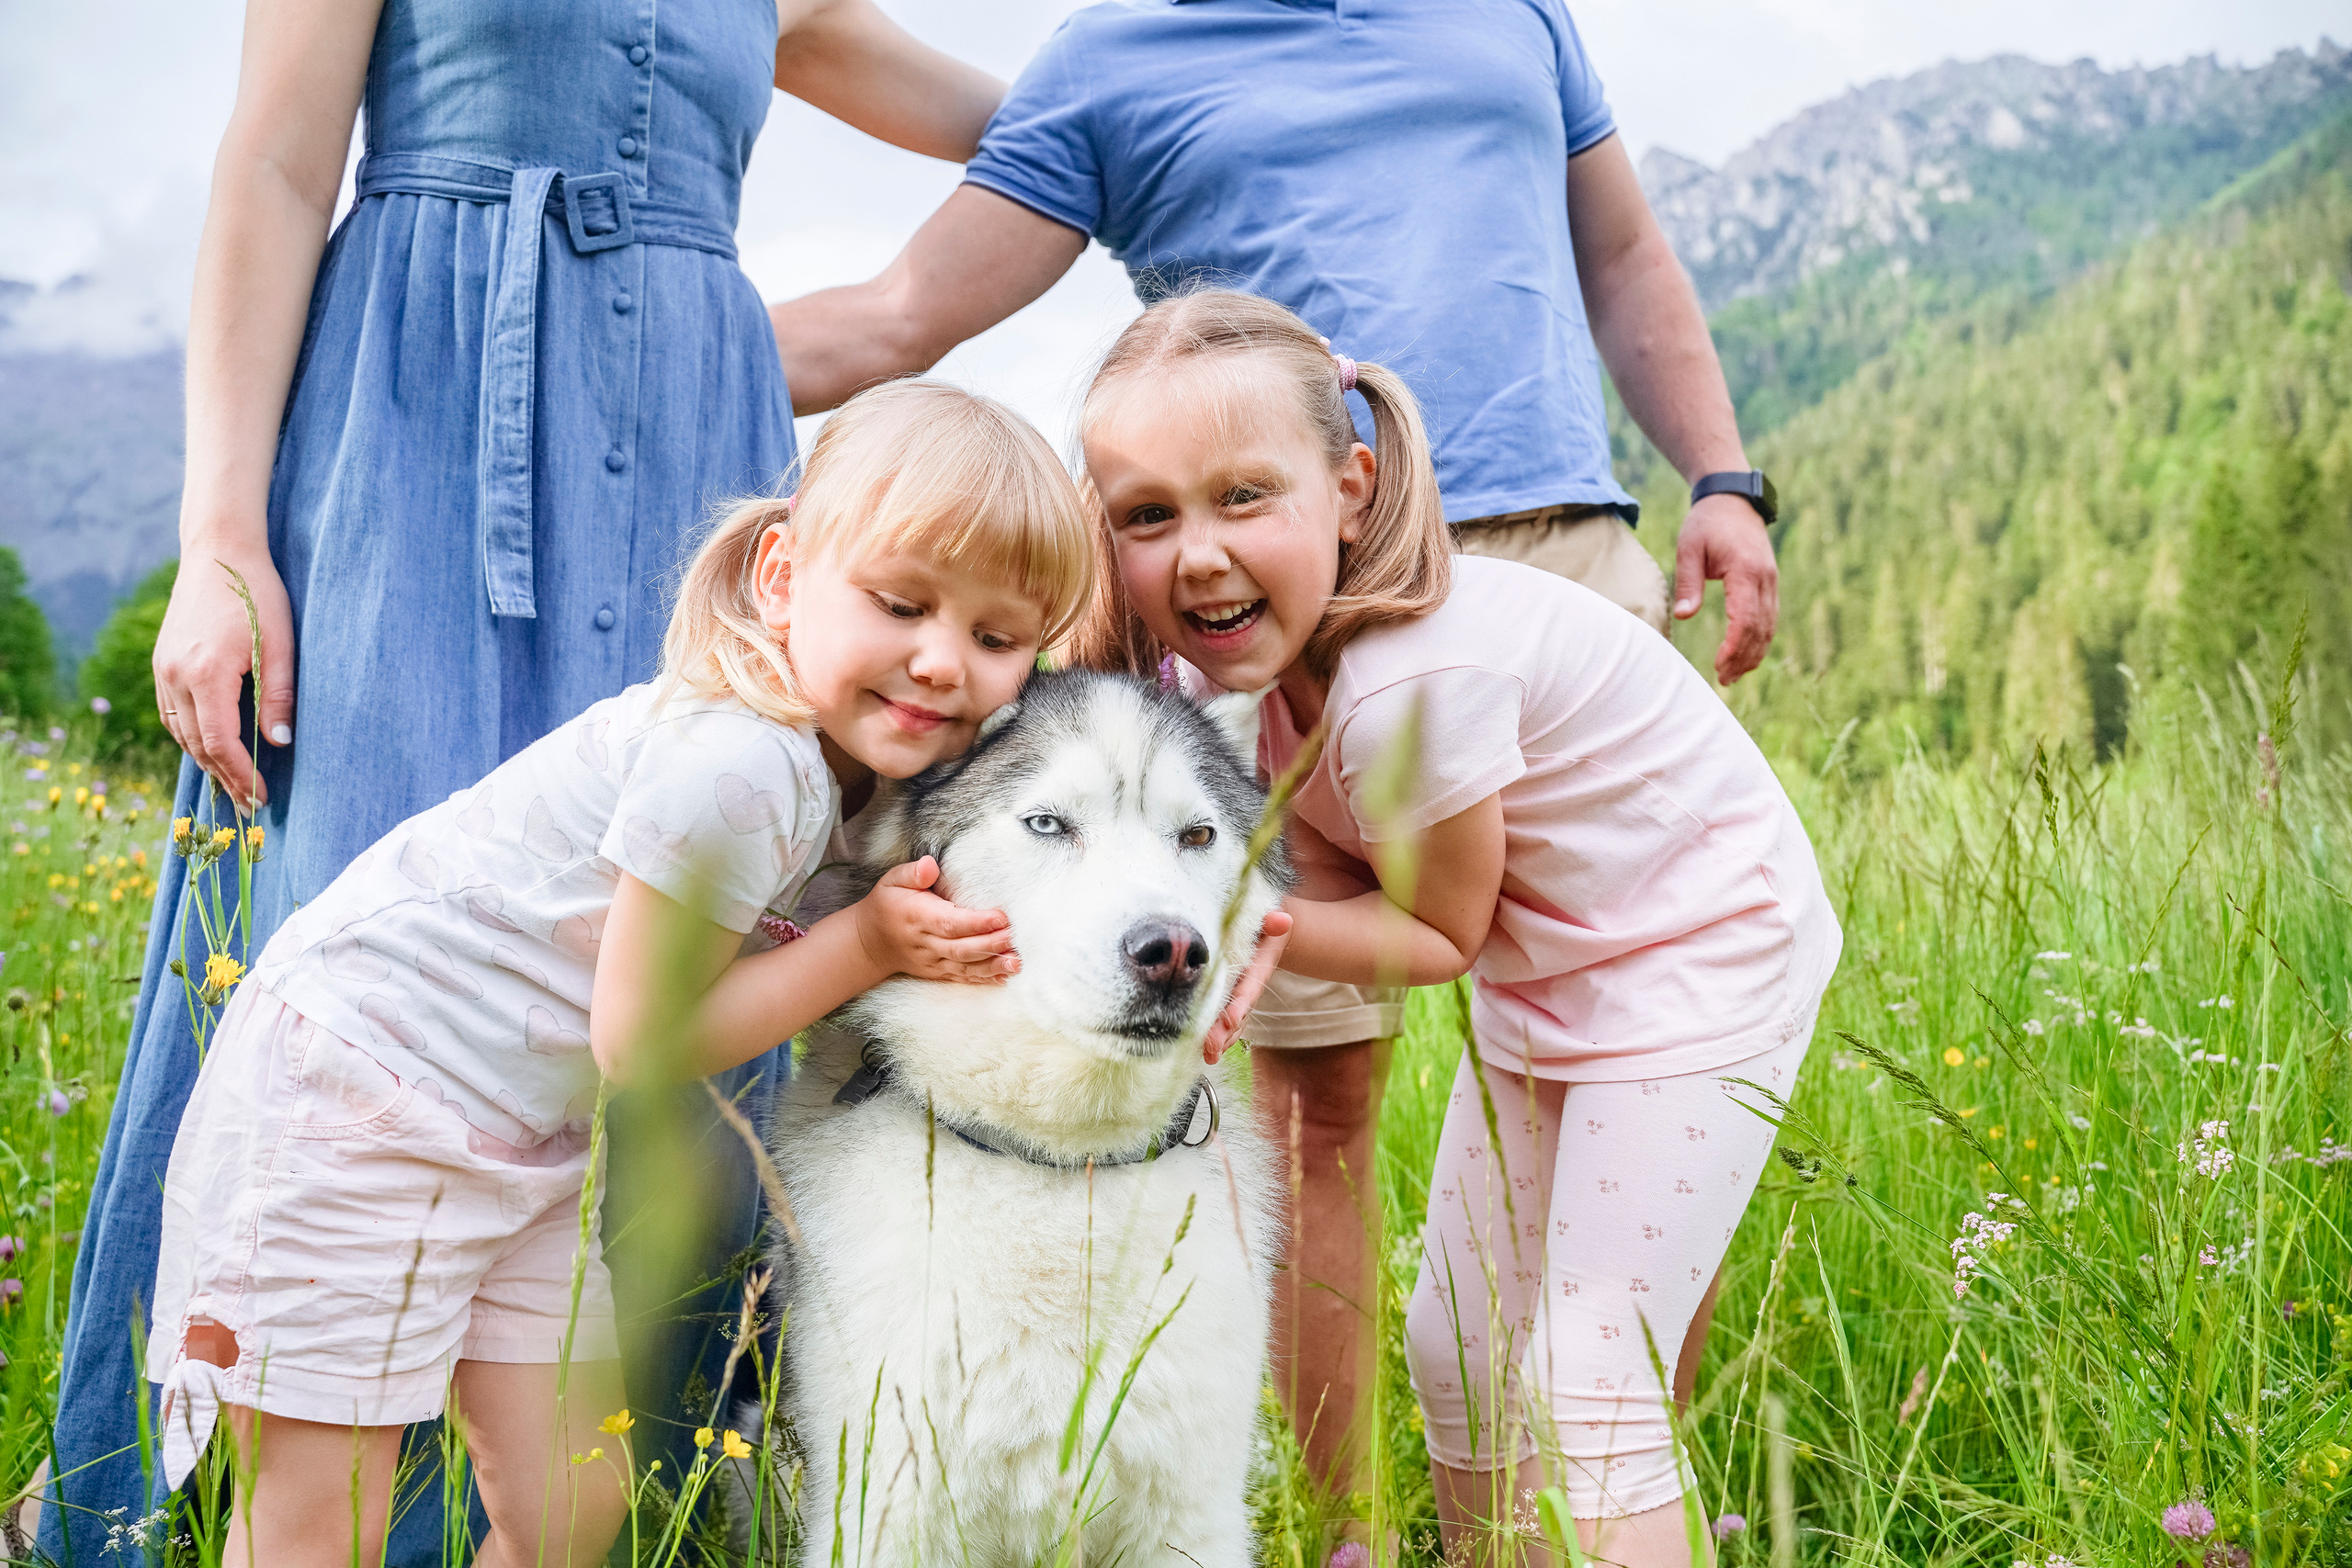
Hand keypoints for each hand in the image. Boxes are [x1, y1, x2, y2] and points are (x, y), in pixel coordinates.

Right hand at [152, 540, 296, 808]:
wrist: (218, 552)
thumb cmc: (257, 594)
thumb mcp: (281, 644)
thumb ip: (279, 696)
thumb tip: (279, 744)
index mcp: (206, 673)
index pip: (220, 743)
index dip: (241, 775)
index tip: (262, 797)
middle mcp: (175, 675)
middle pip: (196, 744)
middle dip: (224, 778)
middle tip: (250, 805)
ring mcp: (162, 669)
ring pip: (180, 732)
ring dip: (206, 761)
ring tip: (234, 785)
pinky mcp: (161, 663)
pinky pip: (172, 713)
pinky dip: (191, 736)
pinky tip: (213, 748)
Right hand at [853, 857, 1018, 983]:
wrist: (870, 942)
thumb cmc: (887, 905)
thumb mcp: (892, 881)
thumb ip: (912, 872)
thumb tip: (930, 866)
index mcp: (917, 917)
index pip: (949, 923)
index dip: (976, 923)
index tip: (1001, 918)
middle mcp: (926, 943)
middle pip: (961, 948)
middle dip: (991, 945)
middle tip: (1016, 938)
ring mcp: (932, 962)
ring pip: (965, 967)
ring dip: (992, 966)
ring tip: (1017, 963)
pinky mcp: (938, 973)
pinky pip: (962, 978)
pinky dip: (984, 979)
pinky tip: (1004, 976)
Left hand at [1201, 909, 1292, 1064]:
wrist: (1265, 927)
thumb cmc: (1262, 918)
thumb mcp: (1268, 914)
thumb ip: (1272, 919)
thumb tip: (1282, 920)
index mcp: (1259, 966)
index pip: (1250, 986)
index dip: (1241, 1003)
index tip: (1232, 1019)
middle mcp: (1250, 984)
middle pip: (1239, 1011)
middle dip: (1225, 1031)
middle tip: (1210, 1047)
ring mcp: (1239, 993)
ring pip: (1232, 1021)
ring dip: (1221, 1039)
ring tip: (1208, 1055)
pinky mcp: (1228, 997)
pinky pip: (1224, 1019)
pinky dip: (1216, 1035)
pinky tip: (1205, 1051)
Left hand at [1671, 494, 1779, 686]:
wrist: (1733, 500)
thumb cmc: (1706, 523)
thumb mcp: (1689, 549)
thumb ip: (1688, 584)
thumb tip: (1685, 617)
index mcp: (1746, 570)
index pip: (1745, 618)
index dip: (1735, 646)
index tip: (1719, 665)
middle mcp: (1765, 579)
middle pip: (1760, 628)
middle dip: (1743, 658)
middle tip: (1723, 680)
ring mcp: (1771, 581)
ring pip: (1769, 626)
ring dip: (1753, 653)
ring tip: (1732, 675)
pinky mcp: (1769, 583)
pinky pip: (1769, 617)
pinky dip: (1759, 639)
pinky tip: (1745, 655)